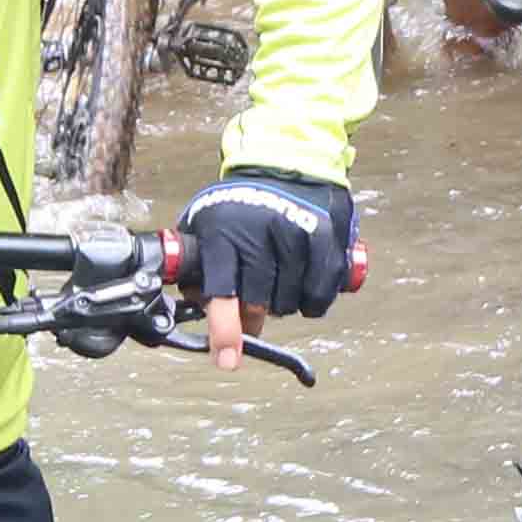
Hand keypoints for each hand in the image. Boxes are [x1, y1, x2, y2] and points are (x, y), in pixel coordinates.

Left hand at [181, 169, 356, 365]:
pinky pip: (319, 294)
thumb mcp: (206, 226)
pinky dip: (311, 302)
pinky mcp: (324, 238)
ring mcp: (294, 235)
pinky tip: (302, 289)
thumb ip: (199, 267)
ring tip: (276, 285)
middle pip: (257, 303)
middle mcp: (258, 233)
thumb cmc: (239, 205)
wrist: (285, 162)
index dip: (225, 330)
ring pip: (288, 303)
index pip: (221, 291)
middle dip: (251, 317)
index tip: (227, 358)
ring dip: (280, 305)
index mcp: (222, 233)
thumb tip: (197, 308)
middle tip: (250, 313)